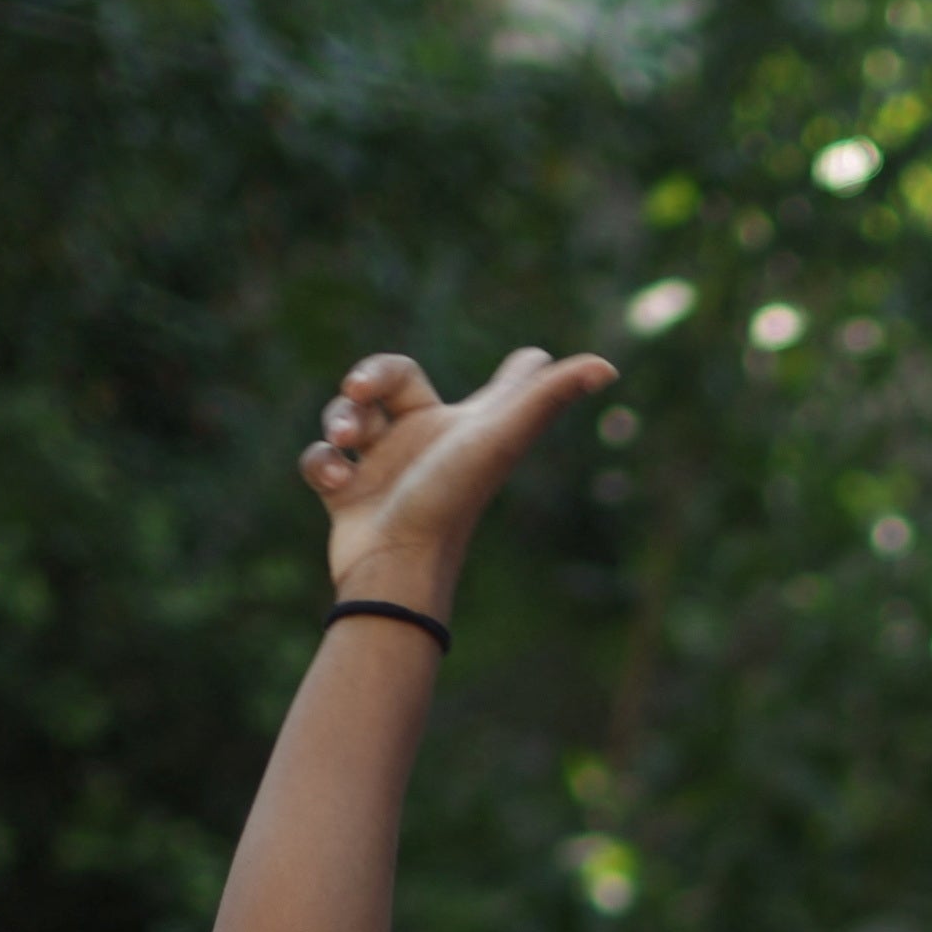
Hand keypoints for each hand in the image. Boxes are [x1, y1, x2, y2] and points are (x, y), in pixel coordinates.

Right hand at [301, 348, 616, 611]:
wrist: (396, 569)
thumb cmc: (449, 500)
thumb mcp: (498, 440)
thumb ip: (546, 397)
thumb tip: (609, 366)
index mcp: (469, 424)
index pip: (505, 386)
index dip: (519, 372)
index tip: (535, 362)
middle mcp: (430, 441)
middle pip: (393, 378)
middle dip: (369, 376)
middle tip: (358, 391)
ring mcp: (386, 466)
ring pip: (349, 414)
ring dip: (339, 419)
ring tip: (346, 443)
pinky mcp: (349, 493)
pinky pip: (322, 457)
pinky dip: (323, 464)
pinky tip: (339, 483)